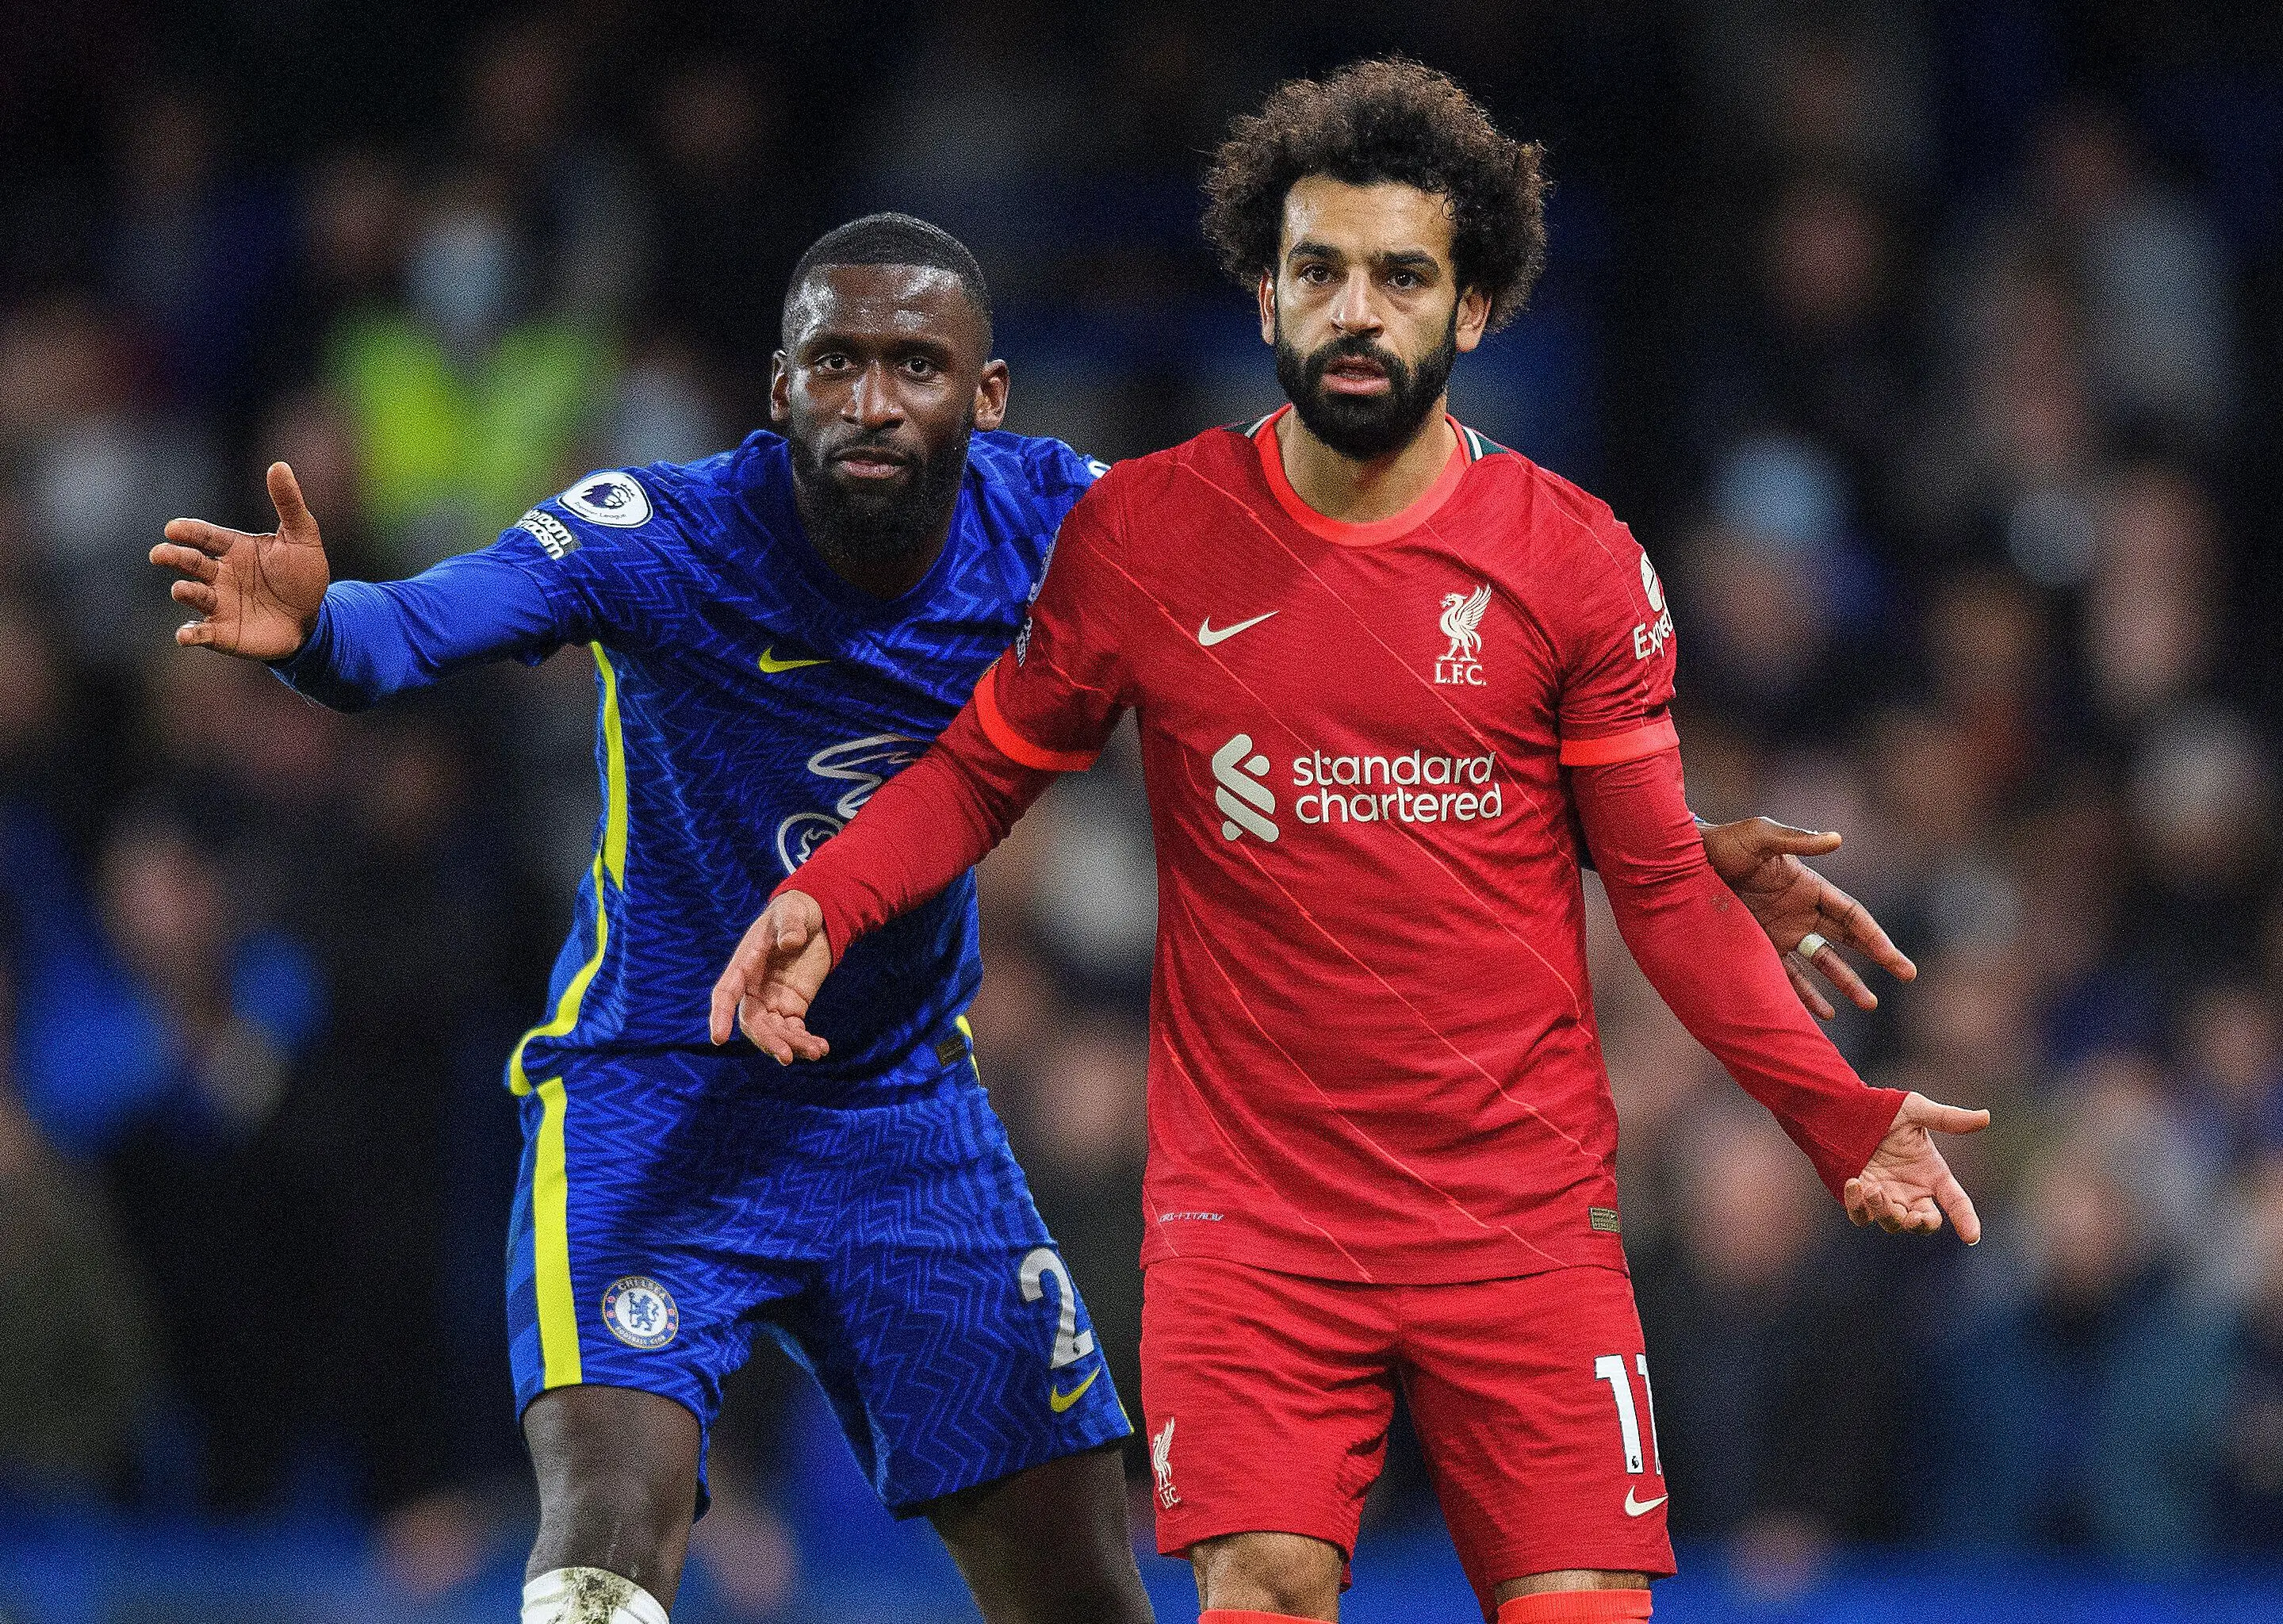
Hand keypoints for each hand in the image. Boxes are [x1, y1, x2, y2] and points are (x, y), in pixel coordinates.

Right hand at [150, 462, 330, 659]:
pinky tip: (184, 636)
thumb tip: (278, 465)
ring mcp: (218, 603)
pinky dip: (189, 635)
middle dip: (174, 557)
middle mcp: (219, 574)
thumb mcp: (303, 536)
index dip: (188, 531)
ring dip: (184, 591)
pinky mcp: (222, 633)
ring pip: (192, 595)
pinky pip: (200, 633)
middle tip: (161, 554)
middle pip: (190, 562)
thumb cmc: (303, 575)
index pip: (205, 535)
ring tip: (183, 589)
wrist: (315, 618)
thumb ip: (289, 503)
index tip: (174, 529)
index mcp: (233, 548)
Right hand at [709, 890, 833, 1062]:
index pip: (725, 993)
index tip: (718, 1038)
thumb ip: (790, 925)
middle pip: (753, 1023)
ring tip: (816, 1052)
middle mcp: (754, 989)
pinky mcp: (792, 1007)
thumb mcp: (793, 912)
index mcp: (744, 965)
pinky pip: (794, 1031)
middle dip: (768, 1041)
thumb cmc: (794, 912)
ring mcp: (772, 1000)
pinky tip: (822, 1049)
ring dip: (792, 1045)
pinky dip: (805, 1042)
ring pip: (774, 1032)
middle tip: (787, 1056)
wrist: (813, 919)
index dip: (719, 1015)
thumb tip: (790, 942)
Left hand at [1700, 818, 1915, 1019]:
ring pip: (1822, 963)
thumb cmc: (1726, 842)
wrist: (1685, 862)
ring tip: (1869, 1003)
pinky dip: (1804, 996)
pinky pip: (1786, 977)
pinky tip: (1823, 1014)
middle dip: (1877, 958)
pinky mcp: (1757, 948)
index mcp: (1809, 888)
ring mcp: (1781, 933)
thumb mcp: (1762, 836)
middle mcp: (1800, 913)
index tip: (1895, 958)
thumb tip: (1838, 838)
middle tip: (1907, 975)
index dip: (1875, 936)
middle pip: (1847, 940)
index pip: (1852, 916)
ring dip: (1845, 983)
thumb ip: (1798, 842)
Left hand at [1844, 1092, 1989, 1241]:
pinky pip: (1860, 1216)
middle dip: (1921, 1224)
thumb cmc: (1884, 1109)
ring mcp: (1885, 1197)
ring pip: (1892, 1223)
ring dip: (1886, 1212)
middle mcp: (1911, 1192)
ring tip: (1874, 1189)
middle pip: (1924, 1223)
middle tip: (1914, 1216)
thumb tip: (1986, 1117)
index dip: (1966, 1220)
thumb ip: (1949, 1119)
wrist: (1844, 1109)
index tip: (1971, 1236)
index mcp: (1932, 1175)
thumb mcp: (1916, 1110)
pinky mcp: (1858, 1199)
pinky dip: (1858, 1207)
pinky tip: (1854, 1183)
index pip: (1956, 1203)